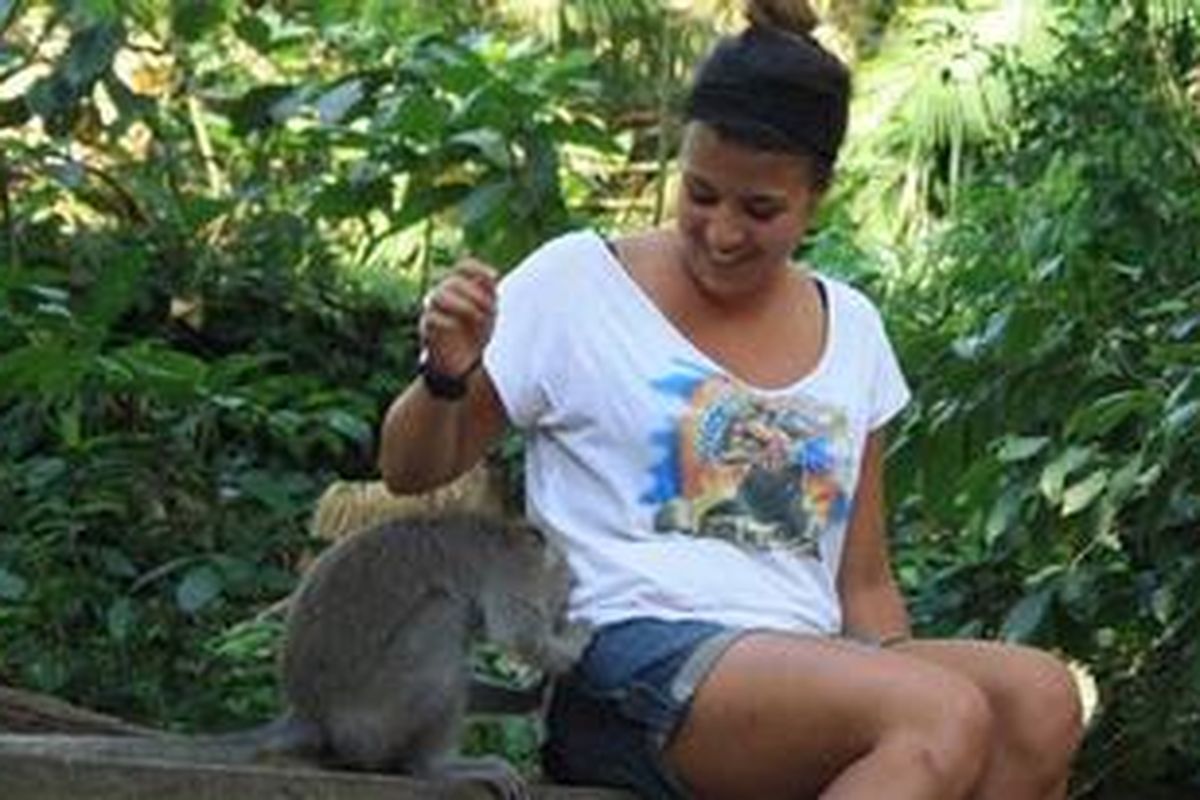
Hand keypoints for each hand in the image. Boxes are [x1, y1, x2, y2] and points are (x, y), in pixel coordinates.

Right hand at [419, 258, 497, 377]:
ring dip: (463, 305)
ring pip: (438, 295)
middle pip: (453, 281)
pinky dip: (449, 321)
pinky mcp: (427, 328)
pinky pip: (431, 317)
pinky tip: (460, 327)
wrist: (465, 360)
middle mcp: (444, 293)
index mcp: (459, 286)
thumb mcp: (489, 311)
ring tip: (480, 319)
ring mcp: (433, 309)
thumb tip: (493, 275)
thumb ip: (489, 292)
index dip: (478, 268)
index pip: (463, 267)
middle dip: (475, 293)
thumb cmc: (476, 331)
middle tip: (491, 310)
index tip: (496, 277)